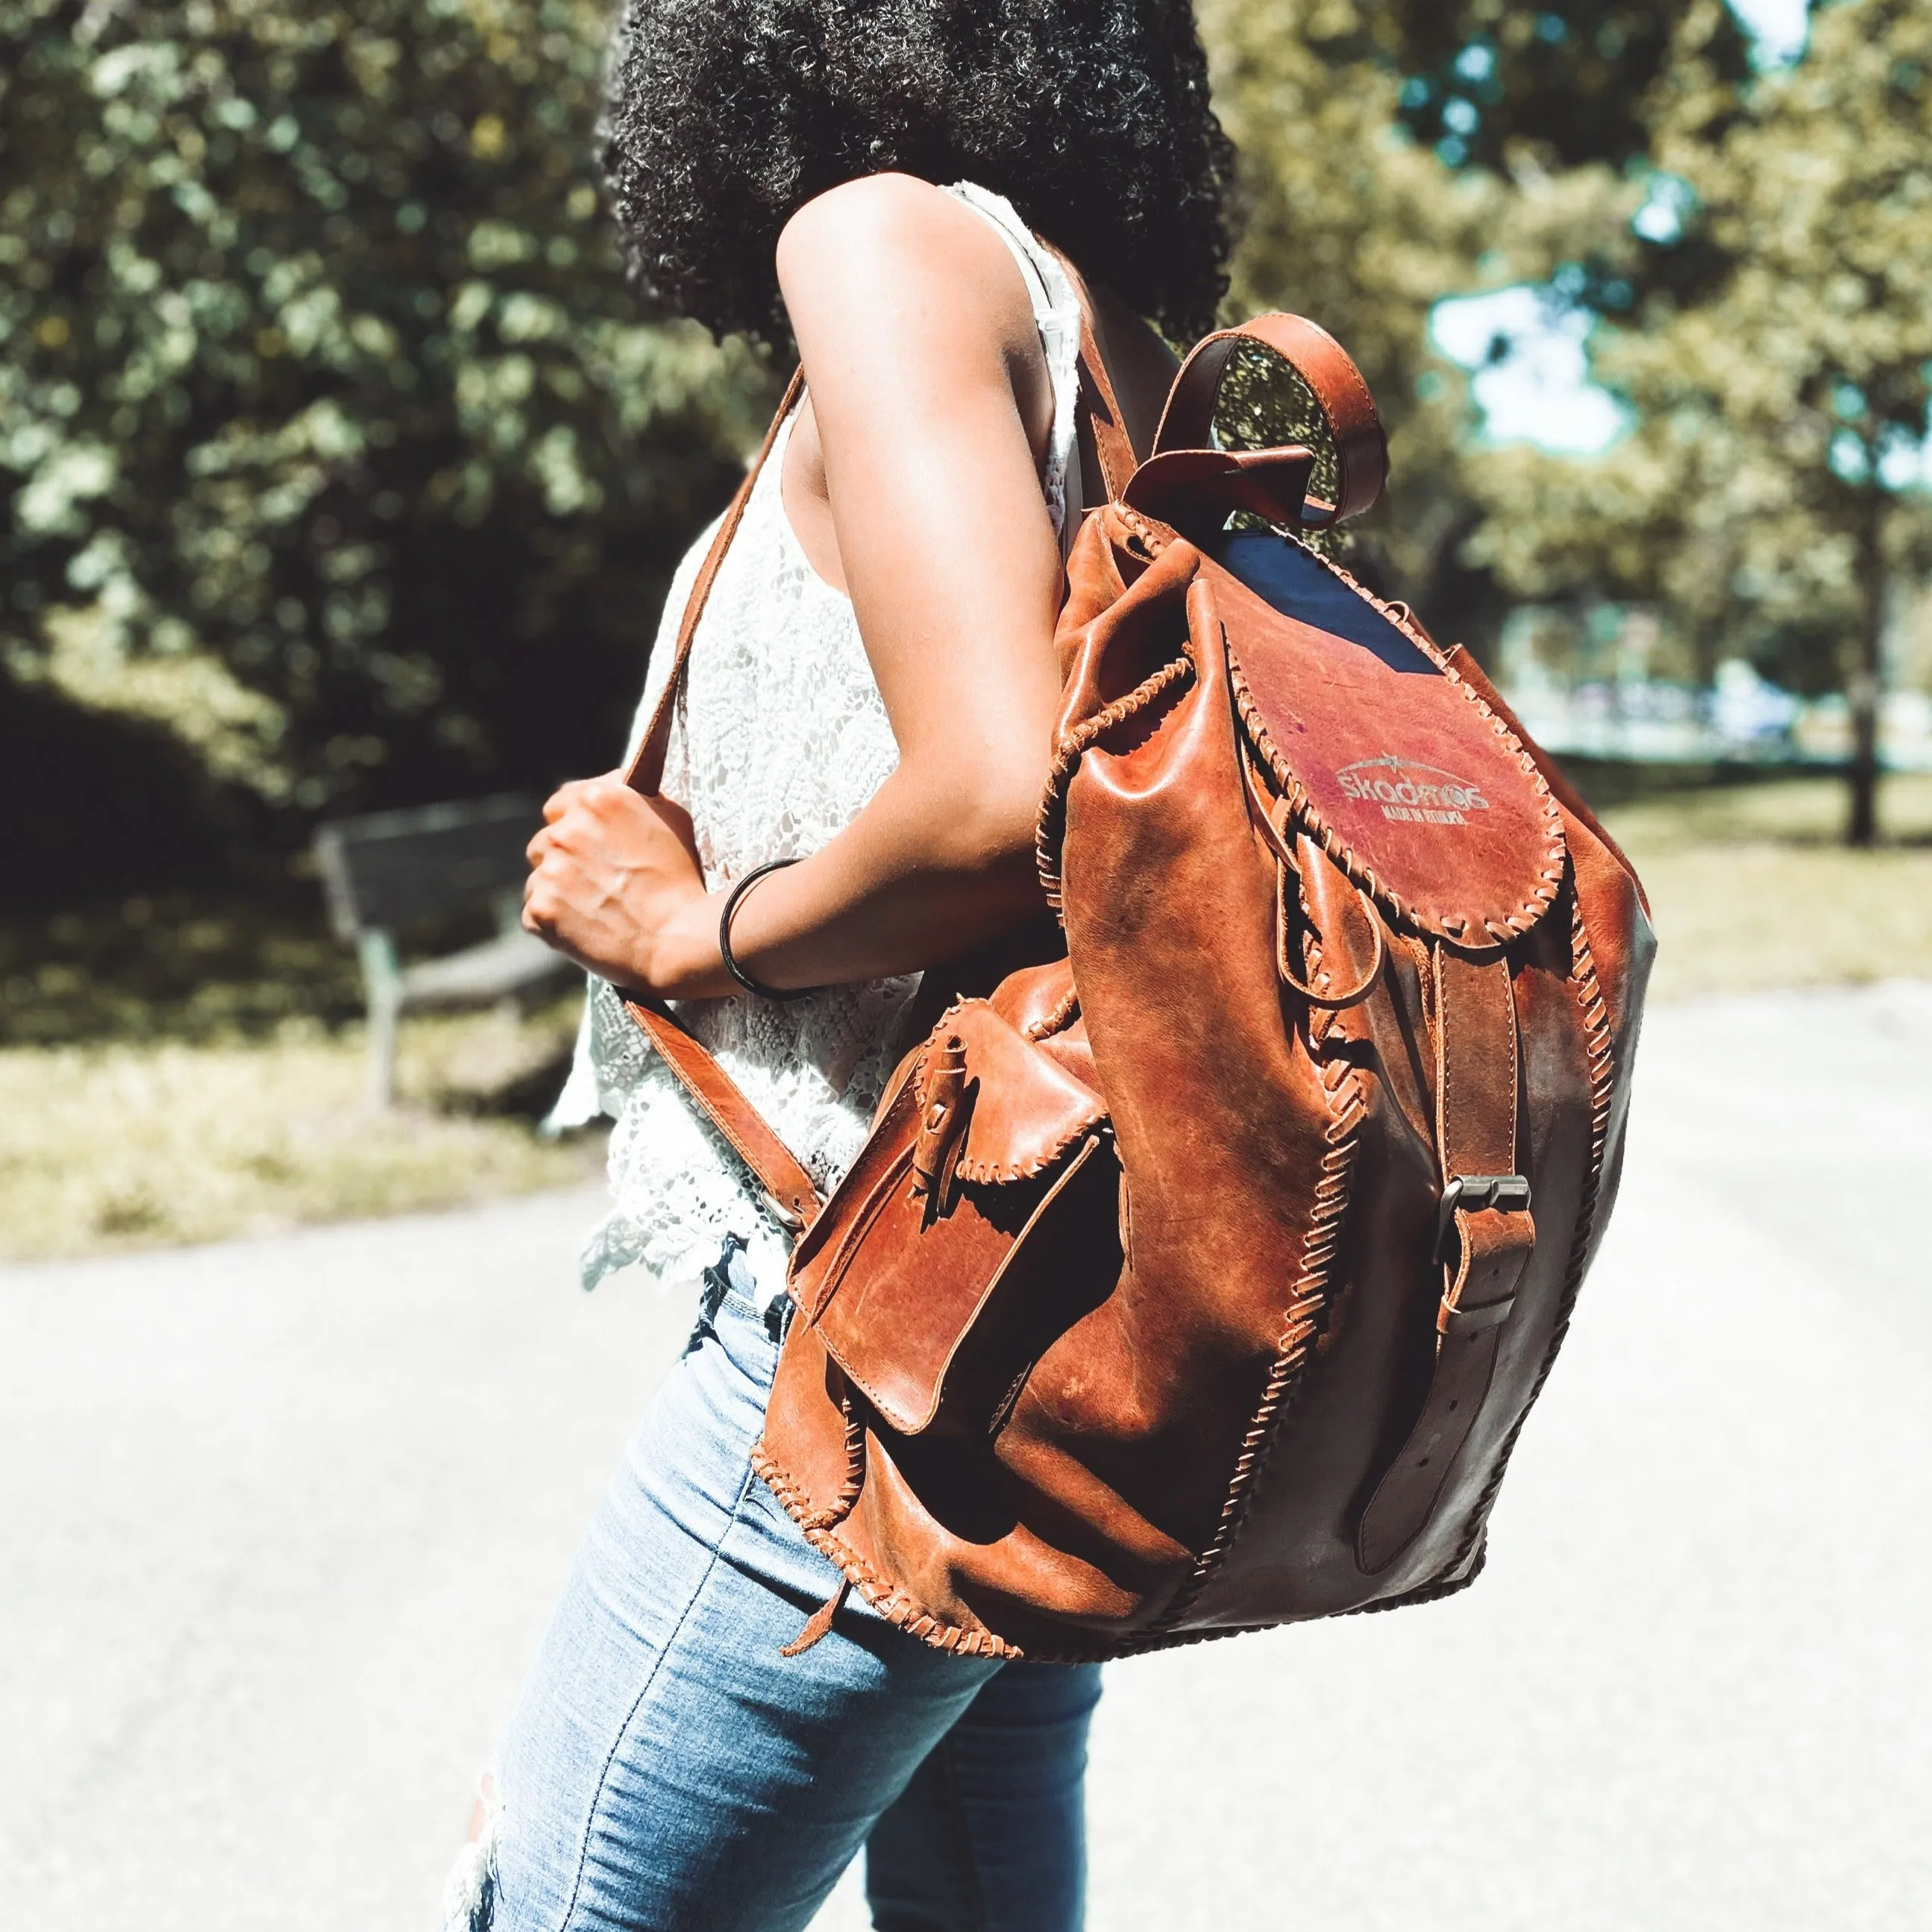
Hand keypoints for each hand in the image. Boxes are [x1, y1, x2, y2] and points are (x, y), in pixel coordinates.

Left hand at [523, 773, 717, 994]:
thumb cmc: (682, 880)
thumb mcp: (672, 819)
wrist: (679, 940)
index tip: (588, 840)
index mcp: (595, 800)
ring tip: (595, 907)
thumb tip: (618, 785)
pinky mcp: (540, 911)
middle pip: (546, 841)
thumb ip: (637, 797)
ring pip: (540, 877)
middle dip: (565, 858)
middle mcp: (564, 831)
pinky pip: (536, 913)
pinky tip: (586, 928)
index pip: (560, 803)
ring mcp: (549, 873)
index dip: (574, 822)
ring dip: (559, 889)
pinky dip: (555, 921)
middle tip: (596, 880)